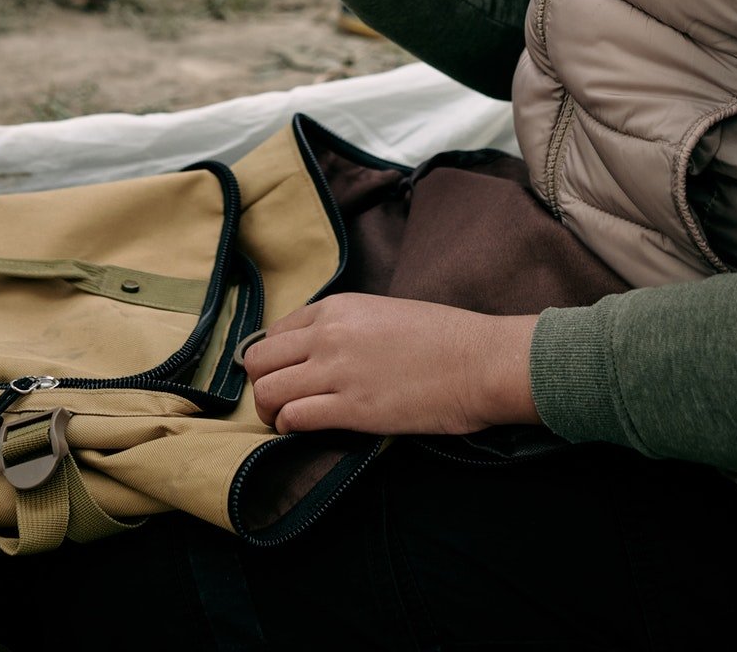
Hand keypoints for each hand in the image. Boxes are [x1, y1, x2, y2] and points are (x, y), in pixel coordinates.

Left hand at [242, 294, 540, 437]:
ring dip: (270, 410)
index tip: (286, 373)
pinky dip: (289, 426)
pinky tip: (304, 429)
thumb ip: (345, 326)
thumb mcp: (382, 313)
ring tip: (287, 418)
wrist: (479, 361)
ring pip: (266, 391)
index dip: (275, 358)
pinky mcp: (352, 409)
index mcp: (337, 307)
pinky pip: (293, 417)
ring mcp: (338, 372)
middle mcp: (328, 335)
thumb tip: (319, 350)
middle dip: (262, 383)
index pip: (274, 332)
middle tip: (281, 399)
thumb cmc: (442, 337)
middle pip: (258, 362)